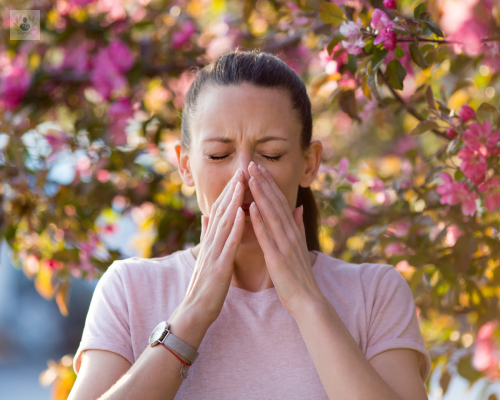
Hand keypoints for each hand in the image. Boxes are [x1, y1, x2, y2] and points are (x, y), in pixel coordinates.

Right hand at [175, 168, 245, 326]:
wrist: (195, 311)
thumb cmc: (204, 285)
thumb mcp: (205, 256)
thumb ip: (206, 235)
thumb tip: (206, 215)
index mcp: (210, 241)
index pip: (220, 211)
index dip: (229, 192)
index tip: (238, 175)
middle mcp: (211, 243)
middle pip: (221, 212)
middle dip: (231, 190)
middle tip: (241, 169)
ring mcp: (214, 254)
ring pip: (224, 222)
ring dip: (233, 201)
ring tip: (241, 183)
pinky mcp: (219, 266)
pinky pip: (228, 243)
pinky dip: (235, 226)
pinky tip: (242, 212)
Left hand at [247, 161, 324, 314]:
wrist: (307, 300)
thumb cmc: (299, 275)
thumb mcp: (300, 246)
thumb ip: (297, 225)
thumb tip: (297, 207)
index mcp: (293, 230)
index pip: (280, 202)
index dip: (269, 184)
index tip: (259, 168)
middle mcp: (290, 233)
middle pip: (275, 202)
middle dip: (263, 182)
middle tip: (252, 164)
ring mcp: (285, 244)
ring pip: (271, 214)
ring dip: (260, 194)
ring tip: (250, 177)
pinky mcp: (277, 257)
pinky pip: (267, 236)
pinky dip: (259, 220)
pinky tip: (250, 207)